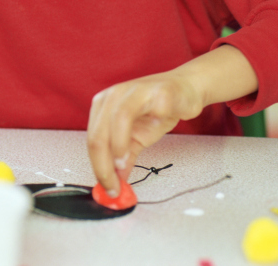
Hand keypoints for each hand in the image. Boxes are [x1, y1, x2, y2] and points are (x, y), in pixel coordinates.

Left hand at [87, 72, 203, 196]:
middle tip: (114, 185)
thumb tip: (115, 183)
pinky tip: (157, 128)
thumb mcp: (136, 136)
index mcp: (104, 104)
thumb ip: (124, 157)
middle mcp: (116, 94)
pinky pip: (156, 107)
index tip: (107, 187)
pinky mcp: (161, 92)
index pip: (92, 139)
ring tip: (123, 164)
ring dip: (119, 145)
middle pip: (100, 131)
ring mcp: (138, 91)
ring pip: (119, 116)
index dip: (97, 167)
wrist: (185, 90)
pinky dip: (155, 120)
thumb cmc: (157, 109)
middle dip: (104, 164)